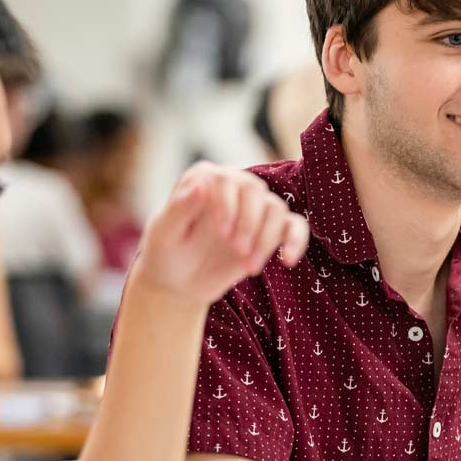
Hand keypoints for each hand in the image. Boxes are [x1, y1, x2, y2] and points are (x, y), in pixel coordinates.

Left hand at [132, 163, 309, 304]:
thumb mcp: (164, 234)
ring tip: (249, 266)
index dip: (228, 205)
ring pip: (276, 209)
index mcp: (203, 179)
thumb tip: (201, 186)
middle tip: (236, 251)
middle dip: (249, 223)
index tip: (221, 232)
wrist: (179, 281)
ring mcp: (253, 208)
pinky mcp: (269, 229)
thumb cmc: (166, 253)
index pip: (226, 180)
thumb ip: (179, 209)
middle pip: (256, 192)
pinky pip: (295, 226)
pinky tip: (287, 260)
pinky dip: (296, 241)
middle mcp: (232, 186)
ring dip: (267, 238)